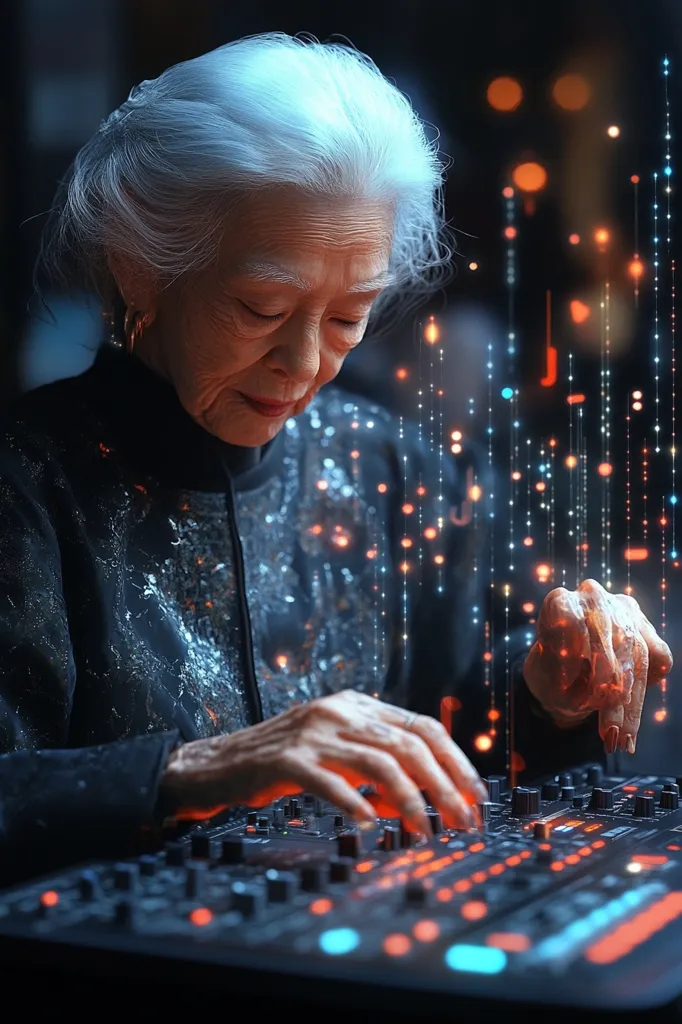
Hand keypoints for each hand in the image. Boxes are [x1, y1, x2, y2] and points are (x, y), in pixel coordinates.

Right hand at [160, 689, 487, 833]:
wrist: (220, 762)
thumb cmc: (282, 761)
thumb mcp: (336, 751)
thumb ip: (376, 764)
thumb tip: (421, 798)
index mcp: (357, 704)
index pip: (423, 726)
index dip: (456, 761)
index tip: (477, 795)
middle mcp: (339, 711)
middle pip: (409, 744)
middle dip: (445, 786)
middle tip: (463, 823)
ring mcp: (313, 732)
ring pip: (380, 763)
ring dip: (411, 803)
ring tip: (425, 835)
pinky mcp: (287, 759)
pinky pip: (331, 783)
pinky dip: (356, 806)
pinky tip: (369, 829)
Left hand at [523, 578, 672, 753]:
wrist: (564, 675)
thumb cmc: (552, 674)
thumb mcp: (546, 679)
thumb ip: (563, 676)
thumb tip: (597, 689)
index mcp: (560, 603)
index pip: (568, 617)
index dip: (568, 651)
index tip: (565, 687)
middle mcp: (593, 597)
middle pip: (609, 637)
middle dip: (610, 687)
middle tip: (607, 728)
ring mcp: (623, 609)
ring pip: (637, 653)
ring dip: (632, 701)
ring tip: (622, 737)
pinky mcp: (646, 627)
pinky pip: (658, 658)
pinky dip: (648, 689)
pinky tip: (632, 718)